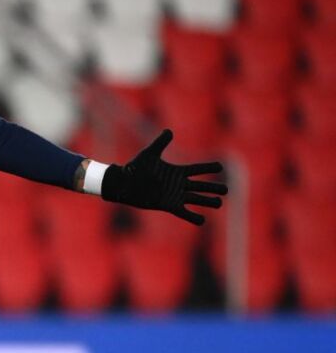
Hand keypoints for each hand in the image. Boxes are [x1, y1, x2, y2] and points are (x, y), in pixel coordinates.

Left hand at [101, 129, 227, 225]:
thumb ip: (160, 143)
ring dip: (207, 202)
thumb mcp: (149, 154)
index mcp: (176, 172)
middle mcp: (178, 184)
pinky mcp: (168, 206)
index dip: (208, 168)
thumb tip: (169, 131)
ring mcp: (174, 196)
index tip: (221, 166)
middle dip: (213, 188)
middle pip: (200, 186)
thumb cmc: (136, 168)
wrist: (124, 184)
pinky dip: (192, 217)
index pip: (196, 169)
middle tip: (227, 189)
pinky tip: (202, 220)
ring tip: (219, 203)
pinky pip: (183, 212)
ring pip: (195, 199)